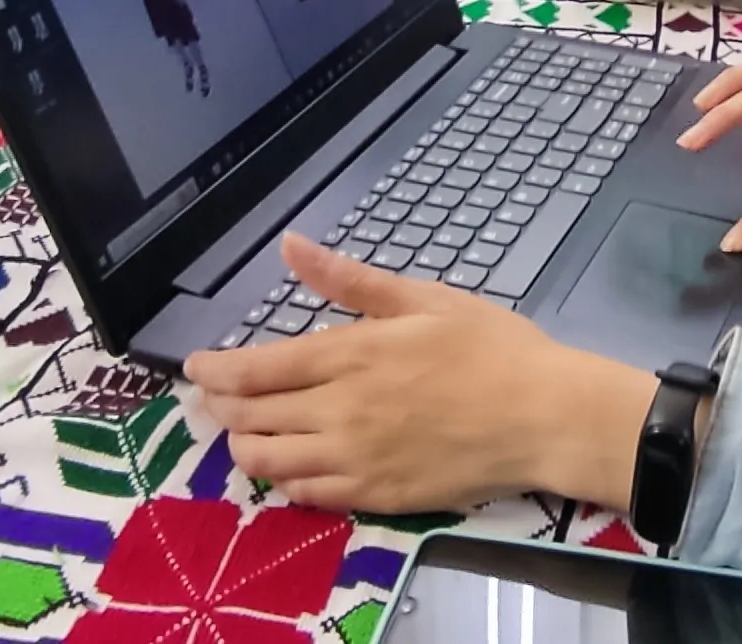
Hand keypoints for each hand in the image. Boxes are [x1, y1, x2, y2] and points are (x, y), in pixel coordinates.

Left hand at [186, 235, 658, 512]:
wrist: (544, 417)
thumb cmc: (492, 348)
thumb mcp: (423, 298)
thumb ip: (350, 280)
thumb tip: (291, 243)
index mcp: (350, 355)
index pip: (256, 369)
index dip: (215, 371)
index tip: (196, 368)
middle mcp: (339, 412)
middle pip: (250, 418)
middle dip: (221, 409)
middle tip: (216, 400)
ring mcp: (355, 460)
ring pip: (268, 463)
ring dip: (244, 447)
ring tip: (244, 434)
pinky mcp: (376, 497)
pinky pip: (307, 496)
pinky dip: (285, 481)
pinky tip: (290, 467)